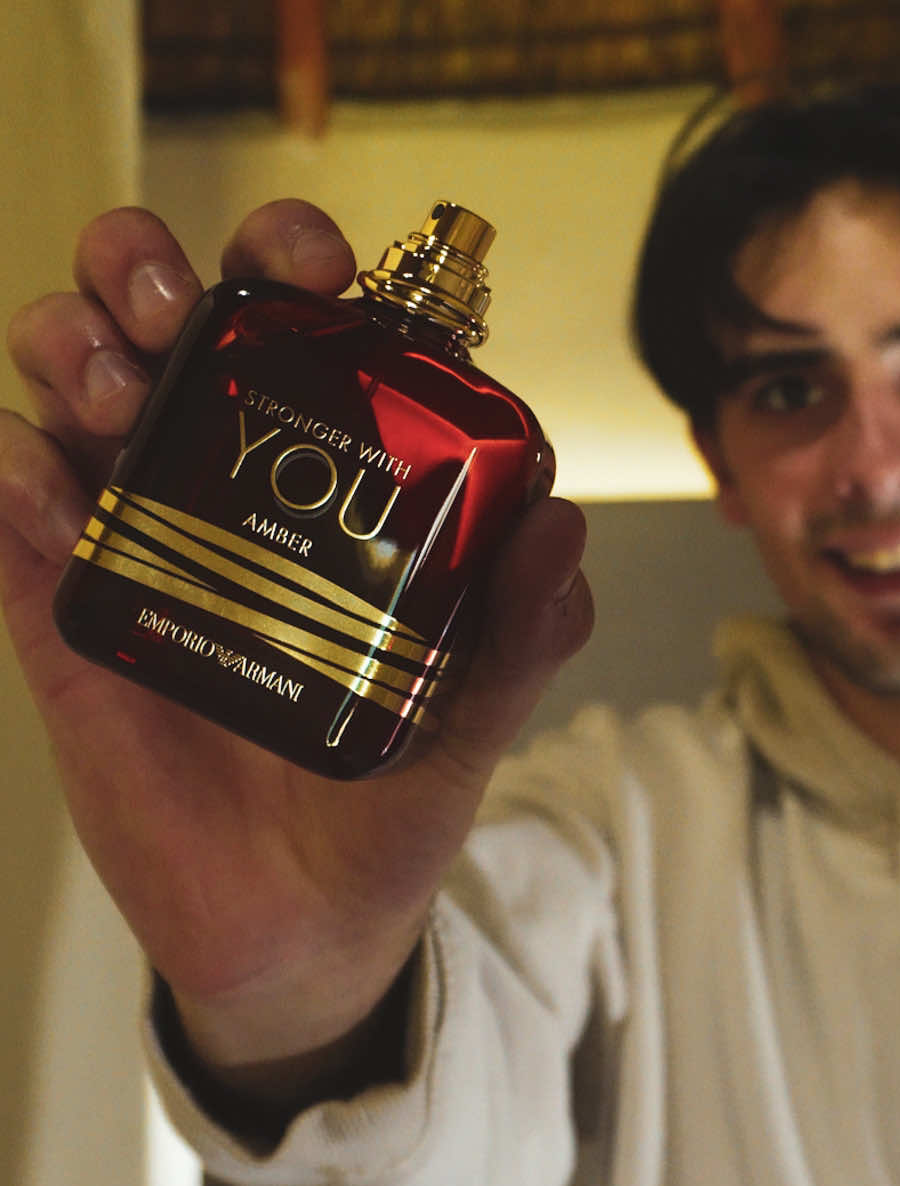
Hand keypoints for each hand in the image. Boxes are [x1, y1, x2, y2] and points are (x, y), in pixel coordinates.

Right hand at [0, 201, 592, 1083]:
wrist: (302, 931)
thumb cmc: (386, 803)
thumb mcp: (468, 714)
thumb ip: (516, 628)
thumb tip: (559, 525)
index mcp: (315, 469)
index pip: (289, 314)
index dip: (288, 253)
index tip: (314, 267)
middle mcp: (214, 475)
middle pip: (147, 308)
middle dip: (141, 260)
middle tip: (178, 308)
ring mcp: (129, 534)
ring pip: (59, 376)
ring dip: (69, 341)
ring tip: (119, 394)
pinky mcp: (62, 612)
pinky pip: (10, 506)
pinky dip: (13, 472)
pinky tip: (54, 492)